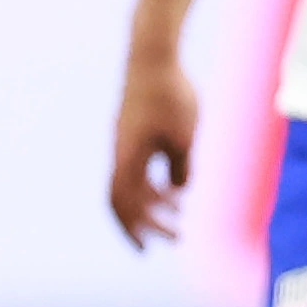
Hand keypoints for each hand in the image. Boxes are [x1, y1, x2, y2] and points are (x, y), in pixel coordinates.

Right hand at [108, 44, 196, 247]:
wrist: (152, 56)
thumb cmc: (171, 96)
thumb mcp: (186, 137)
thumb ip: (182, 168)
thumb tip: (179, 190)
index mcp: (127, 158)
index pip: (124, 204)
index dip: (133, 229)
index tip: (149, 249)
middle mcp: (121, 153)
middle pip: (127, 199)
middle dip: (149, 222)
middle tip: (175, 237)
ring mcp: (126, 142)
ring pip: (135, 182)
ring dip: (155, 201)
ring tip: (180, 210)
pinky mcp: (134, 131)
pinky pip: (141, 166)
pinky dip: (156, 180)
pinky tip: (177, 184)